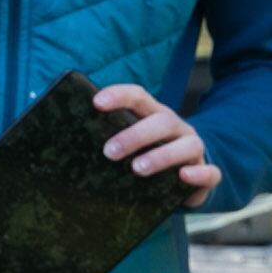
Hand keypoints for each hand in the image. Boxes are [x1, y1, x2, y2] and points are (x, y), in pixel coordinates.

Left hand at [92, 84, 220, 203]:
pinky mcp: (206, 173)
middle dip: (134, 135)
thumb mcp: (129, 141)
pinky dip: (199, 174)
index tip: (96, 103)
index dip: (119, 96)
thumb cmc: (146, 153)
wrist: (186, 174)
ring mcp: (193, 148)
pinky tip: (183, 176)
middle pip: (161, 121)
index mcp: (153, 114)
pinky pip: (210, 172)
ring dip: (161, 155)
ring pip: (186, 146)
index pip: (138, 97)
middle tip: (109, 151)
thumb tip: (62, 134)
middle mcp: (176, 127)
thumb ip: (107, 135)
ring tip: (137, 168)